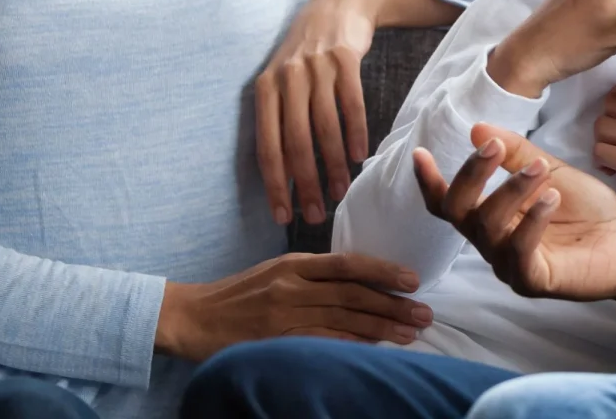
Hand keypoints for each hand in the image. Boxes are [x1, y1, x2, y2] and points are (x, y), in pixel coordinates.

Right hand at [154, 253, 429, 360]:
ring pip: (342, 320)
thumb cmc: (240, 295)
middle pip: (352, 294)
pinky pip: (318, 342)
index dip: (384, 271)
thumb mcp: (277, 272)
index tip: (414, 279)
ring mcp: (282, 313)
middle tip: (425, 314)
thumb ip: (314, 275)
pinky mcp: (272, 340)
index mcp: (295, 263)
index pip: (348, 263)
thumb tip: (360, 282)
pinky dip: (348, 346)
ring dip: (380, 328)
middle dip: (393, 304)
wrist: (190, 316)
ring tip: (411, 334)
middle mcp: (291, 284)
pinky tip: (372, 351)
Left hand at [255, 0, 378, 225]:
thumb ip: (281, 118)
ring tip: (340, 190)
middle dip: (305, 183)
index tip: (283, 216)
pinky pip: (350, 104)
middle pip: (295, 142)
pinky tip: (359, 155)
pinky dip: (355, 133)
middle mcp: (287, 78)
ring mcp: (316, 67)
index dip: (275, 184)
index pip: (267, 146)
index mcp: (265, 89)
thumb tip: (284, 173)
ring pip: (324, 127)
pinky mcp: (345, 58)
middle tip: (316, 214)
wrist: (337, 5)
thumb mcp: (283, 80)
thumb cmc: (308, 54)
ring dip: (333, 164)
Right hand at [413, 123, 615, 302]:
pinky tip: (551, 197)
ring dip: (511, 190)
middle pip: (458, 212)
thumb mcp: (550, 170)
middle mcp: (492, 242)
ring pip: (489, 227)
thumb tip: (477, 129)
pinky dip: (532, 221)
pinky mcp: (533, 281)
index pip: (450, 203)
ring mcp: (509, 264)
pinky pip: (520, 252)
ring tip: (540, 170)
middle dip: (471, 175)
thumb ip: (517, 153)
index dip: (430, 181)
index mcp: (491, 216)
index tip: (420, 153)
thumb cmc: (586, 210)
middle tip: (493, 146)